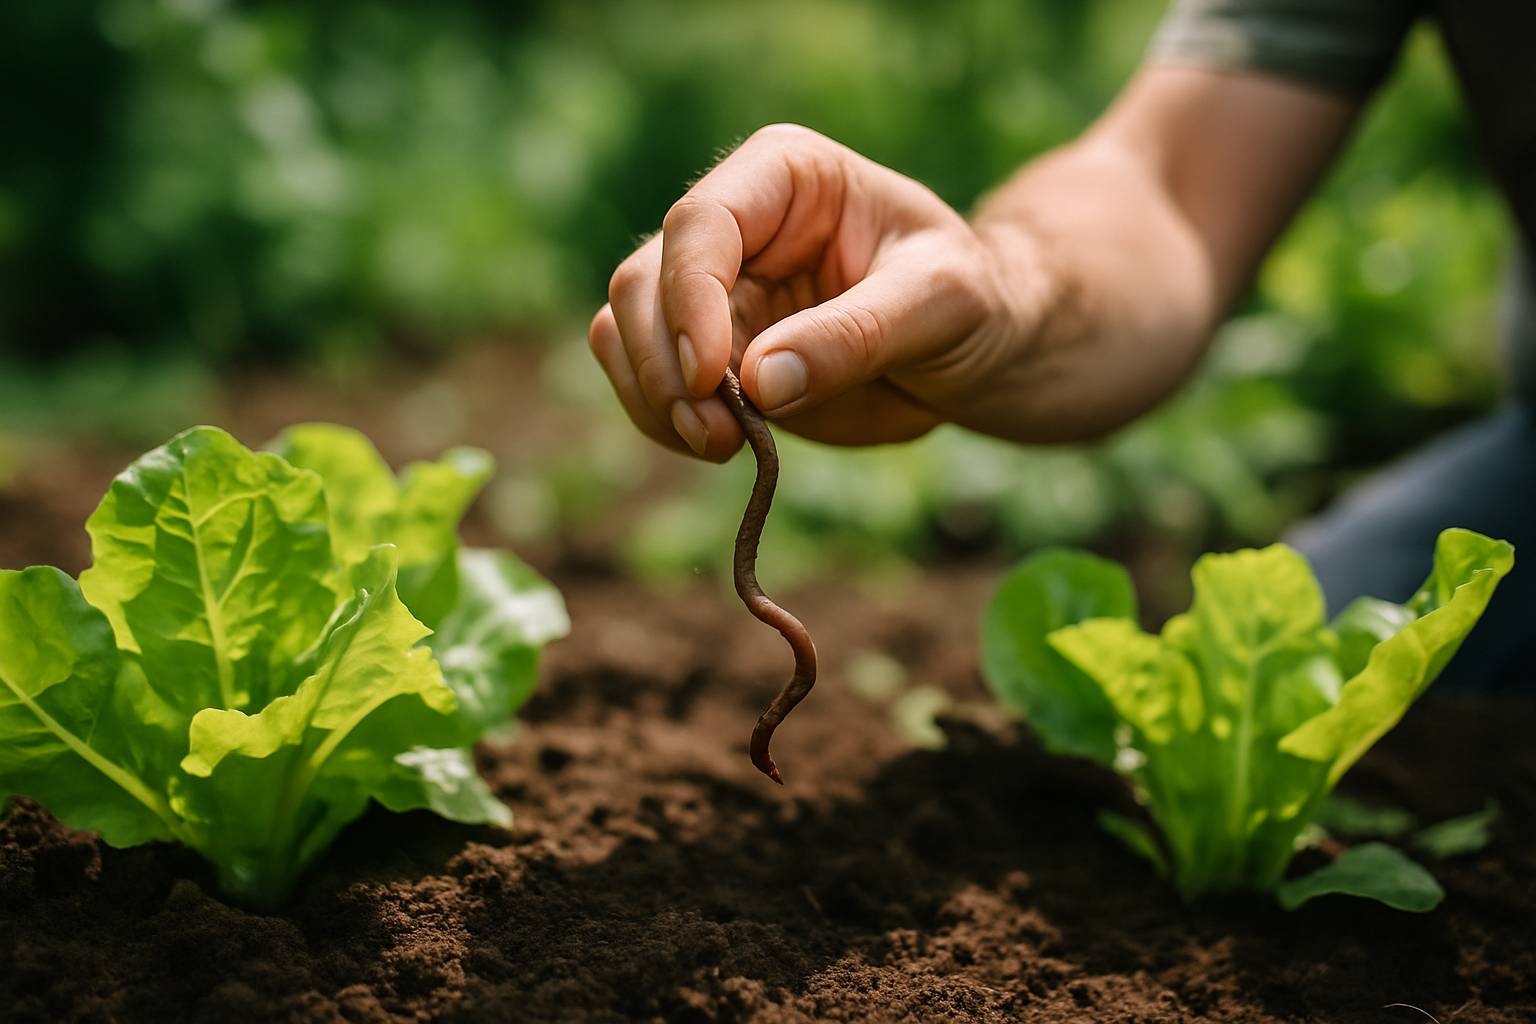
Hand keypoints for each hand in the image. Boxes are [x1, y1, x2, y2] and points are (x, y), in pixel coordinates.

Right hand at [589, 124, 1032, 459]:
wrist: (976, 349)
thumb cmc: (973, 301)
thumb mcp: (941, 305)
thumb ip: (855, 336)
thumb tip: (759, 382)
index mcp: (785, 176)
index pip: (701, 224)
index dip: (690, 299)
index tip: (711, 377)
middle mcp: (734, 224)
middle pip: (644, 280)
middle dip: (664, 362)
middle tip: (716, 435)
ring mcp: (712, 290)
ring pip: (626, 329)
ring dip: (652, 396)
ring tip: (718, 445)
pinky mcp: (707, 351)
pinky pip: (644, 378)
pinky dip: (659, 417)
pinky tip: (713, 445)